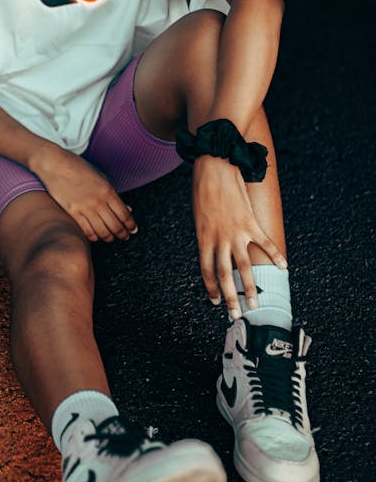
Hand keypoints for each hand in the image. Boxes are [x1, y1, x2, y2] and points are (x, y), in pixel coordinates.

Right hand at [32, 147, 137, 243]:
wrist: (55, 164)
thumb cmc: (79, 168)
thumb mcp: (101, 178)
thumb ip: (114, 195)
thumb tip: (128, 210)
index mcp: (108, 190)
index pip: (125, 215)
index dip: (131, 226)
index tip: (133, 230)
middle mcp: (98, 201)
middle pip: (116, 226)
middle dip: (122, 234)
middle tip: (124, 237)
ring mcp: (84, 208)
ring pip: (102, 232)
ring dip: (109, 238)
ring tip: (111, 238)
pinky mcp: (72, 212)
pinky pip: (86, 231)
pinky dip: (94, 237)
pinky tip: (96, 236)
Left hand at [191, 154, 286, 316]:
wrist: (214, 166)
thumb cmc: (202, 189)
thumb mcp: (198, 217)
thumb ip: (207, 236)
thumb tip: (213, 252)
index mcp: (203, 238)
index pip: (206, 271)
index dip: (211, 288)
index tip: (215, 301)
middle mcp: (219, 239)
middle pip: (225, 275)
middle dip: (230, 297)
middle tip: (235, 315)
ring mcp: (236, 232)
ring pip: (245, 266)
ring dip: (250, 287)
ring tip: (255, 303)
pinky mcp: (251, 222)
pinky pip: (265, 243)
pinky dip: (275, 255)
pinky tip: (283, 267)